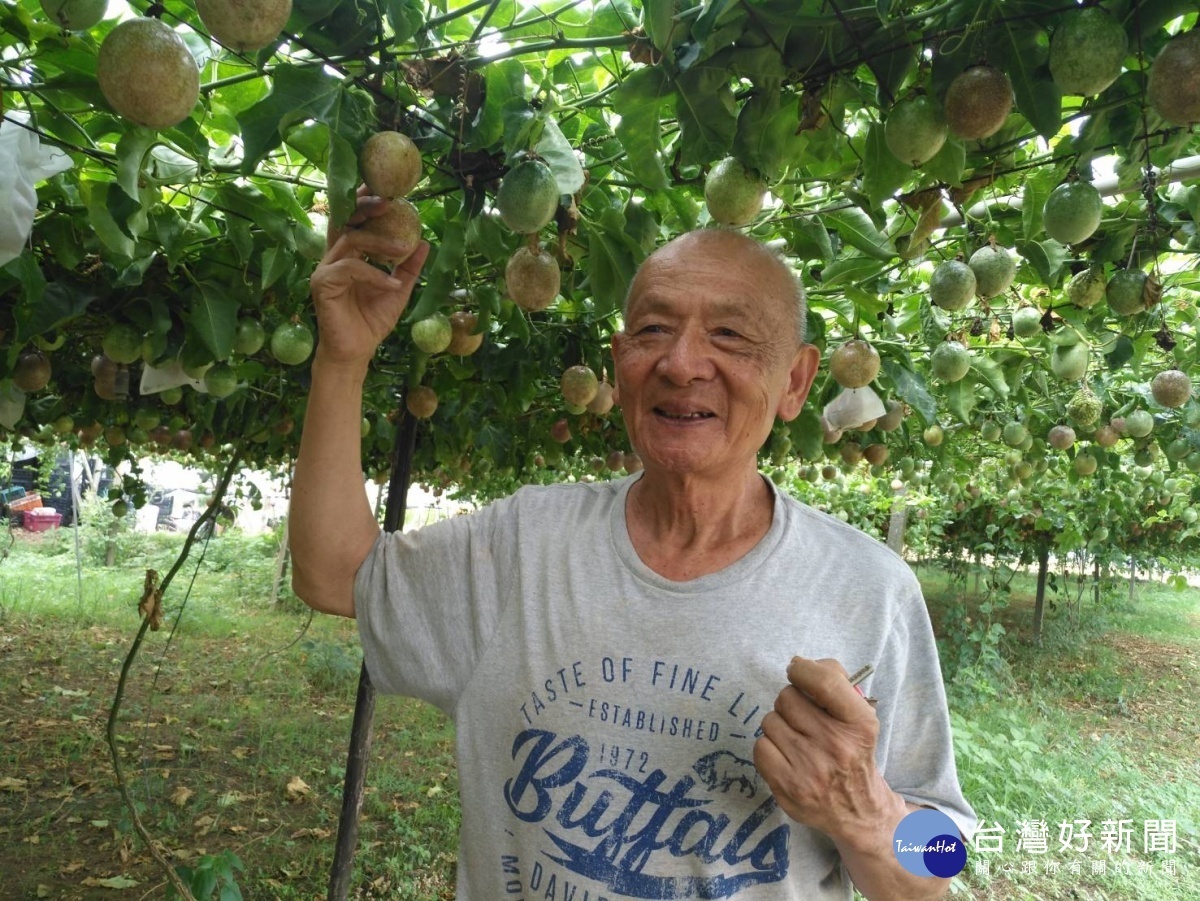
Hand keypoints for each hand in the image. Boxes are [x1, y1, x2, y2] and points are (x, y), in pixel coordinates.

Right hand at [309, 190, 429, 368]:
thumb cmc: (372, 321)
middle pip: (345, 220)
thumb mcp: (398, 289)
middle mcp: (334, 256)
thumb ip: (408, 267)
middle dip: (367, 206)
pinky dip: (374, 274)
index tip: (386, 189)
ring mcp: (325, 269)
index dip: (364, 201)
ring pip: (351, 241)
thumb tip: (425, 242)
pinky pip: (351, 268)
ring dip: (380, 242)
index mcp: (349, 254)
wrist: (357, 351)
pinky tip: (392, 284)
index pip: (353, 219)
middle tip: (392, 201)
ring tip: (404, 248)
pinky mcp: (322, 284)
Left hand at [753, 657, 900, 844]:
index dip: (803, 669)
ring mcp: (810, 768)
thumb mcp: (860, 718)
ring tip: (797, 739)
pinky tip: (786, 756)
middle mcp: (836, 745)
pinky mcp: (788, 787)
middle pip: (787, 697)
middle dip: (791, 702)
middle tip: (803, 718)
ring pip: (770, 720)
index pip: (824, 682)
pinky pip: (760, 746)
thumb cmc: (853, 753)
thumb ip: (836, 685)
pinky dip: (769, 747)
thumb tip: (799, 664)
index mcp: (859, 724)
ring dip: (780, 725)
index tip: (798, 669)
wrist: (858, 811)